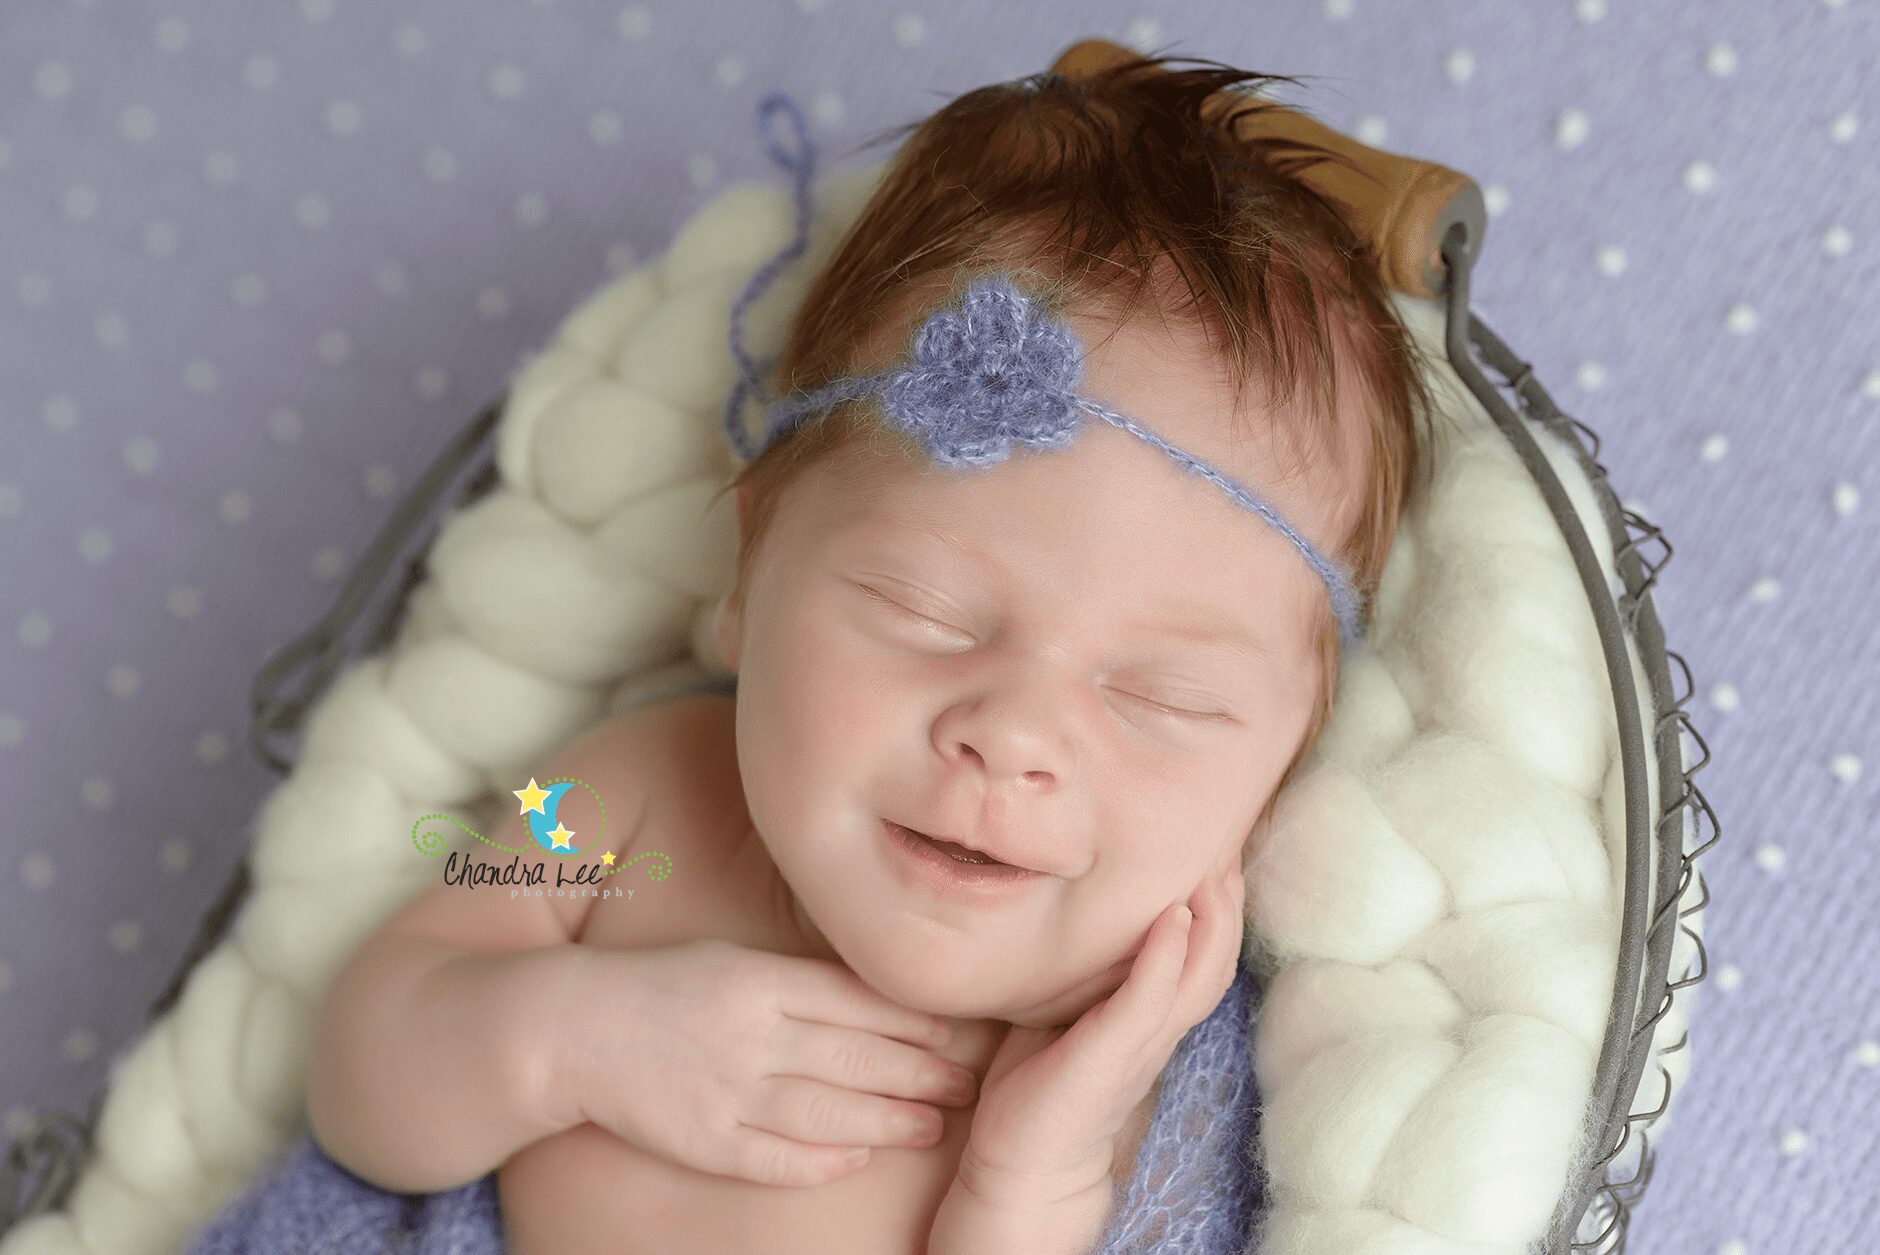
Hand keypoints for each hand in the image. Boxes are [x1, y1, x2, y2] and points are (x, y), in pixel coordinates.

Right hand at [547, 938, 978, 1186]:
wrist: (572, 1028)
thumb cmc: (664, 985)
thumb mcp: (734, 958)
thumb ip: (799, 979)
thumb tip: (877, 998)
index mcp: (759, 980)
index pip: (857, 1001)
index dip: (915, 1020)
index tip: (958, 1032)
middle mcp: (750, 1034)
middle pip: (854, 1057)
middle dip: (920, 1073)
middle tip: (966, 1085)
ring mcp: (726, 1090)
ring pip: (825, 1112)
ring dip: (887, 1121)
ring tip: (932, 1125)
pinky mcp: (701, 1139)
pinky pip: (772, 1157)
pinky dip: (819, 1161)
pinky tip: (856, 1159)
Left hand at [956, 851, 1246, 1205]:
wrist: (1023, 1166)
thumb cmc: (1040, 1084)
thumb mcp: (1068, 1011)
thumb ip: (1087, 970)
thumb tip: (1078, 912)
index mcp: (1152, 1019)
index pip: (1203, 957)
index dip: (1219, 908)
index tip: (1218, 853)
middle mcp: (1158, 1030)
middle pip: (1217, 961)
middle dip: (1229, 904)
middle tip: (1229, 847)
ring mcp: (1140, 1045)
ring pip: (1199, 977)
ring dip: (1212, 922)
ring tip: (1214, 871)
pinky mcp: (1110, 1057)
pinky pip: (1148, 1001)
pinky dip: (1164, 958)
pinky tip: (1173, 919)